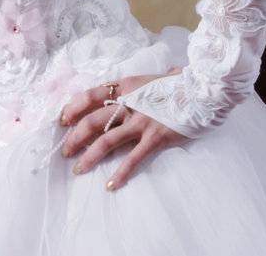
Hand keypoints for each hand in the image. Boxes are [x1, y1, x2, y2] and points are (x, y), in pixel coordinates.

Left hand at [58, 71, 187, 190]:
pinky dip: (121, 173)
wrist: (202, 90)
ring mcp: (141, 121)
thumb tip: (121, 88)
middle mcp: (128, 103)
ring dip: (89, 156)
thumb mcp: (147, 79)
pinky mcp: (156, 138)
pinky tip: (110, 185)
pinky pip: (134, 158)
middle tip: (65, 151)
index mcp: (123, 87)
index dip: (72, 108)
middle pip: (92, 121)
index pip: (89, 95)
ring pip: (107, 140)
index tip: (63, 120)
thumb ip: (131, 87)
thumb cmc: (176, 84)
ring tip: (78, 169)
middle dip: (75, 137)